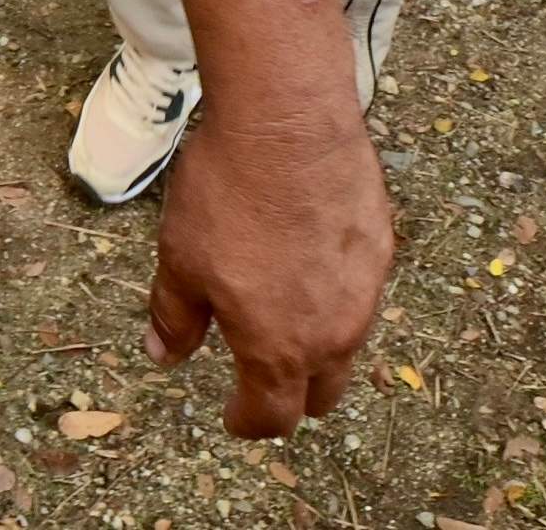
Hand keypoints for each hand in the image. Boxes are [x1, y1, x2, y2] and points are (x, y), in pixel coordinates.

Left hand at [149, 99, 389, 435]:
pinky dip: (336, 291)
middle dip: (291, 394)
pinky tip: (308, 255)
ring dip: (317, 342)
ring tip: (283, 310)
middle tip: (261, 375)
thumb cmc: (228, 194)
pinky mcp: (381, 247)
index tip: (232, 415)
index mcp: (278, 350)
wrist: (289, 122)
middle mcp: (332, 333)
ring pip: (346, 342)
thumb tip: (164, 354)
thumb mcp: (180, 260)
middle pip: (320, 392)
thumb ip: (175, 318)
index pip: (271, 417)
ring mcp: (365, 291)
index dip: (248, 422)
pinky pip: (360, 290)